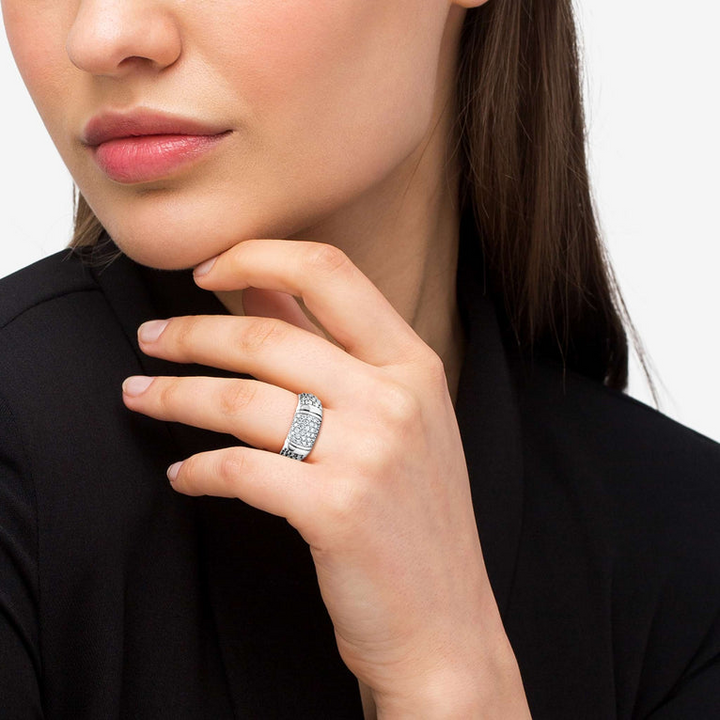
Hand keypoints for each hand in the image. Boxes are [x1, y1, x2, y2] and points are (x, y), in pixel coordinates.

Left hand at [121, 239, 529, 716]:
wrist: (445, 624)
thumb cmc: (414, 519)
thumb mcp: (396, 422)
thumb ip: (334, 354)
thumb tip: (262, 295)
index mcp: (414, 364)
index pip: (328, 272)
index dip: (257, 256)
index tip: (207, 269)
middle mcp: (396, 398)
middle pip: (265, 337)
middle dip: (189, 333)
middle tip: (149, 339)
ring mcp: (369, 452)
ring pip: (241, 400)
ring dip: (175, 395)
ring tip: (139, 397)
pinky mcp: (335, 509)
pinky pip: (239, 469)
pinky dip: (199, 469)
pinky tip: (184, 474)